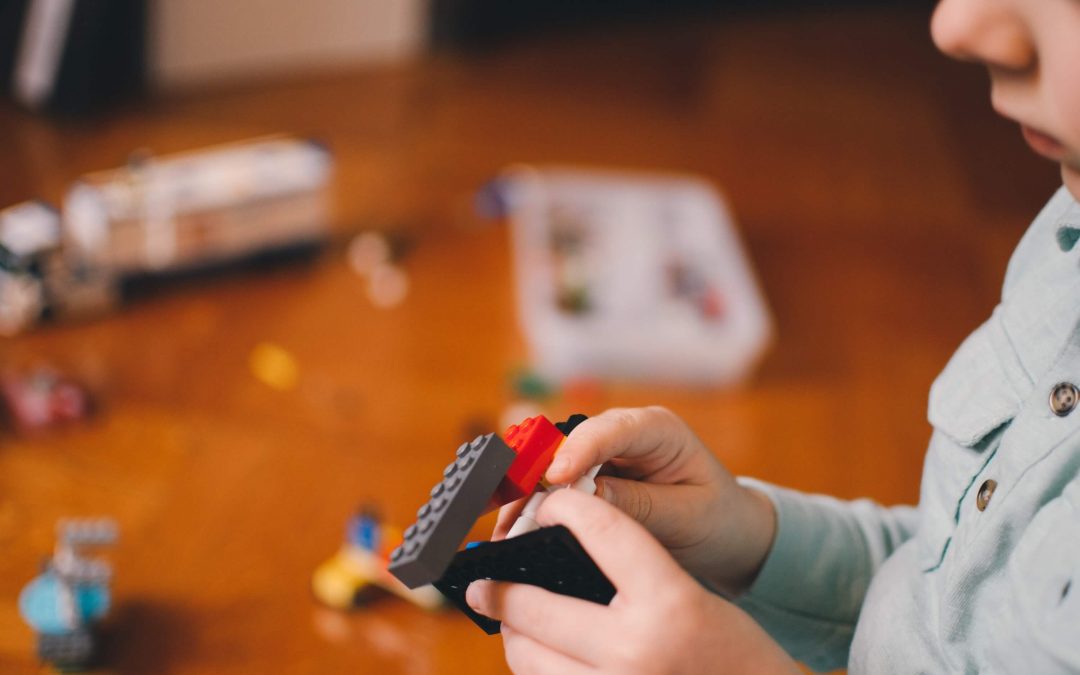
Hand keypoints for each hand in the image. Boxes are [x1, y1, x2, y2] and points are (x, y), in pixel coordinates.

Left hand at [470, 489, 797, 674]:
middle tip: (484, 581)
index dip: (566, 509)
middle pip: (535, 604)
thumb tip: (559, 553)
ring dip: (514, 634)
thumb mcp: (696, 600)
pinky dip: (537, 669)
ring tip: (512, 621)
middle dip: (501, 587)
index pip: (603, 532)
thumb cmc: (736, 656)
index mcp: (670, 605)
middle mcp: (635, 651)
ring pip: (527, 656)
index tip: (547, 506)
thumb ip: (636, 574)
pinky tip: (541, 656)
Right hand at [495, 407, 774, 593]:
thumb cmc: (714, 517)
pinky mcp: (587, 476)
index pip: (612, 429)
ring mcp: (601, 453)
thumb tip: (585, 498)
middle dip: (536, 475)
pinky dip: (531, 508)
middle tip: (513, 512)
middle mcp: (622, 433)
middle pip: (567, 442)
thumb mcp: (686, 516)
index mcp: (658, 430)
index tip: (555, 478)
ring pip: (550, 464)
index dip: (579, 450)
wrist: (724, 530)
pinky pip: (551, 486)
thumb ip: (639, 505)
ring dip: (525, 496)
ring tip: (506, 530)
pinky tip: (514, 532)